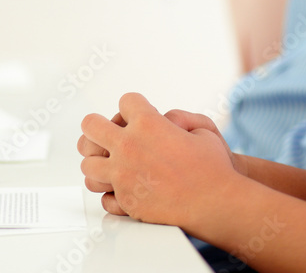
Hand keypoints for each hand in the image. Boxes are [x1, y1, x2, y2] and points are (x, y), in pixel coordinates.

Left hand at [79, 92, 239, 227]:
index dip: (134, 106)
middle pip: (91, 126)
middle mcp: (130, 147)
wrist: (217, 204)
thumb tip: (162, 121)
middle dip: (97, 126)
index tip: (138, 113)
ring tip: (111, 164)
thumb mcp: (202, 127)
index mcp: (149, 123)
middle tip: (105, 132)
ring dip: (98, 161)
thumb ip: (176, 119)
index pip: (125, 101)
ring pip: (88, 164)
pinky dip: (109, 192)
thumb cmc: (213, 166)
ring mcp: (123, 176)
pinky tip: (121, 189)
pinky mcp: (125, 202)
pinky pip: (103, 196)